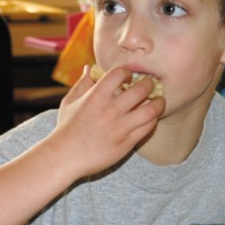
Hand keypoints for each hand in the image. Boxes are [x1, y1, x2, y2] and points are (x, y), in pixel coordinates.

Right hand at [49, 66, 163, 177]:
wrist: (65, 157)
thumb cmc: (66, 128)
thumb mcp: (69, 102)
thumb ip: (83, 83)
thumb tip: (91, 67)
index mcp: (96, 96)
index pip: (120, 73)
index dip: (128, 71)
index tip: (129, 76)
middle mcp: (111, 110)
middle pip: (142, 89)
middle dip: (149, 83)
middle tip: (150, 84)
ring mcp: (120, 128)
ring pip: (151, 110)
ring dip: (159, 102)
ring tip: (159, 100)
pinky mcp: (126, 143)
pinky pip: (147, 128)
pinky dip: (152, 119)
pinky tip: (150, 117)